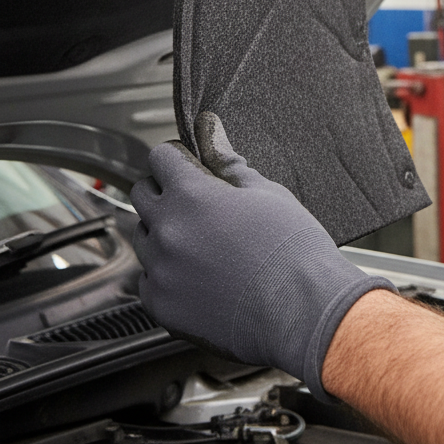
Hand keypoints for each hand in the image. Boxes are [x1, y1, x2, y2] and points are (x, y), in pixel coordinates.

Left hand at [130, 111, 393, 399]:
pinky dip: (166, 272)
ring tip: (204, 241)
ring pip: (143, 237)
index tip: (191, 163)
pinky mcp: (161, 307)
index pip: (160, 158)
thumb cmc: (292, 250)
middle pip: (141, 194)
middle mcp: (167, 231)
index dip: (177, 156)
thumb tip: (212, 133)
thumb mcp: (266, 194)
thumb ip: (229, 164)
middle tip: (197, 200)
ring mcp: (160, 271)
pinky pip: (148, 279)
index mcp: (192, 195)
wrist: (302, 310)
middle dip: (164, 189)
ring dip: (164, 231)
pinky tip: (199, 273)